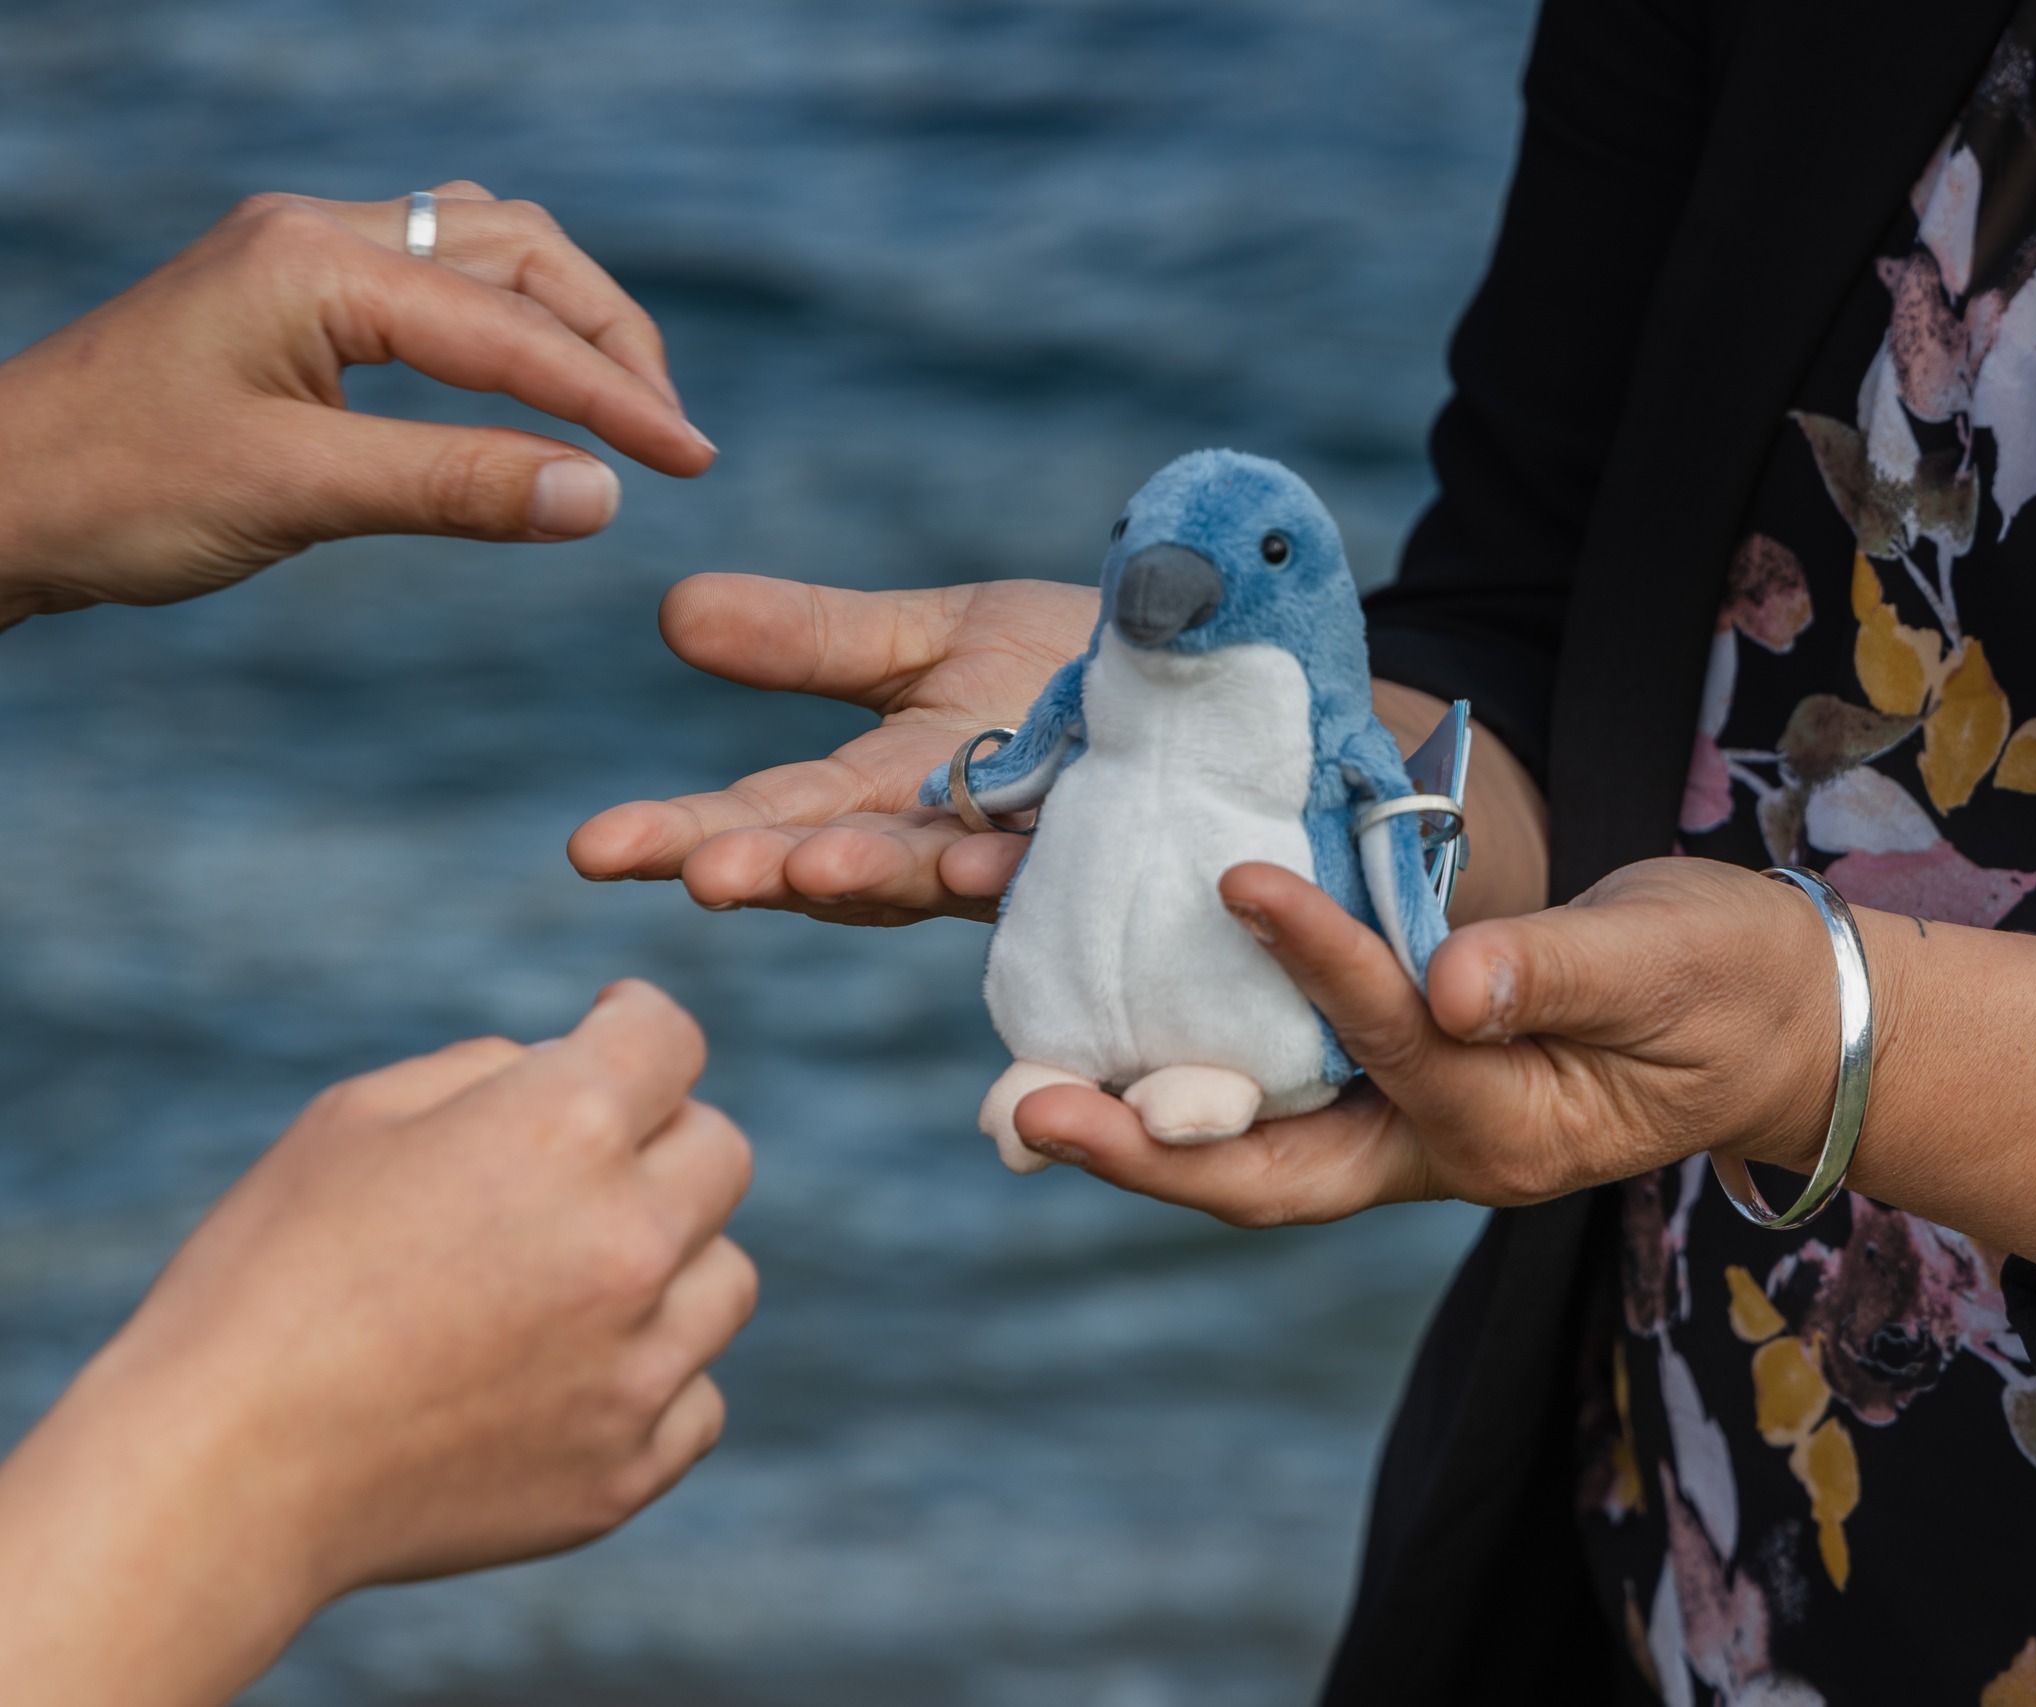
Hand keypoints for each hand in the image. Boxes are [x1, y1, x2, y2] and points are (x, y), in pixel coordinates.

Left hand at [0, 181, 714, 625]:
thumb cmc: (117, 492)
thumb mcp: (297, 495)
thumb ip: (456, 486)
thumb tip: (603, 497)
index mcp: (314, 263)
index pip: (509, 327)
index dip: (615, 398)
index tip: (694, 463)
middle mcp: (318, 232)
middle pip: (522, 256)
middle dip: (612, 343)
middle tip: (676, 439)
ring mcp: (306, 252)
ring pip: (489, 252)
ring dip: (571, 322)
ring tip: (627, 408)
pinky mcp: (298, 290)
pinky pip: (442, 278)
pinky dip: (514, 322)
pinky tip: (538, 376)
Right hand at [0, 980, 756, 1706]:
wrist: (220, 1477)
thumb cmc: (267, 1277)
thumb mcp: (356, 1118)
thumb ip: (491, 1069)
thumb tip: (575, 1064)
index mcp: (565, 1130)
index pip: (671, 1038)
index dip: (634, 1024)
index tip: (608, 1034)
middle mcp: (629, 1240)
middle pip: (721, 1152)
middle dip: (661, 1141)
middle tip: (579, 1169)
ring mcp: (639, 1364)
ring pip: (725, 1278)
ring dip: (670, 1263)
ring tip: (568, 1284)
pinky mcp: (630, 1468)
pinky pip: (698, 1398)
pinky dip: (650, 1380)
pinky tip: (566, 1378)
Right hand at [569, 573, 1097, 924]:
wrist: (1224, 672)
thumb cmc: (1075, 663)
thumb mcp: (933, 639)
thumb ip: (811, 639)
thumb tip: (672, 609)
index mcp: (888, 794)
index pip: (765, 818)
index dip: (680, 837)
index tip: (592, 851)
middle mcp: (948, 844)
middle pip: (836, 865)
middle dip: (763, 871)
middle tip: (692, 873)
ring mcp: (1028, 861)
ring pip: (939, 882)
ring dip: (874, 880)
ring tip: (807, 871)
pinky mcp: (1112, 862)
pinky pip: (1057, 878)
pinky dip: (1012, 873)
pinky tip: (973, 866)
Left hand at [1010, 857, 2035, 1271]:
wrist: (1772, 1020)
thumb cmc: (1729, 982)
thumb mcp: (1665, 963)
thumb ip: (1556, 970)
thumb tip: (1452, 980)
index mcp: (1513, 1126)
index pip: (1394, 1039)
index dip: (1319, 960)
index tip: (1240, 877)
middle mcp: (1442, 1152)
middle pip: (1275, 1177)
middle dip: (1150, 1149)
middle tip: (1026, 1111)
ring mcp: (1414, 1135)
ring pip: (1259, 1154)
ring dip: (1146, 1131)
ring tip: (1026, 1095)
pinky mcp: (1399, 1093)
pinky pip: (1280, 1103)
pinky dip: (1196, 1083)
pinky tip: (1116, 1041)